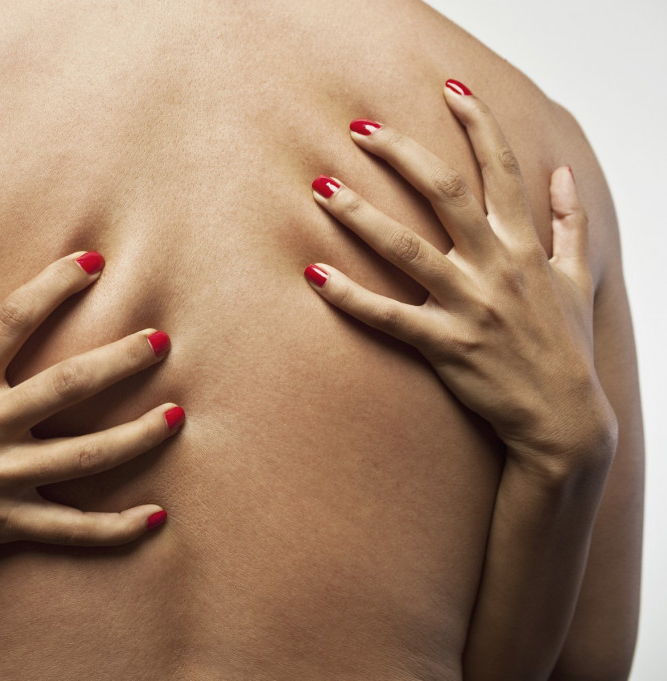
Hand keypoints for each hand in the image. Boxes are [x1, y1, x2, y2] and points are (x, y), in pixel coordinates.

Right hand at [0, 244, 180, 603]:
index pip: (11, 322)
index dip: (53, 287)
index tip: (94, 262)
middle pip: (64, 388)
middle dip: (118, 362)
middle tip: (162, 341)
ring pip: (81, 460)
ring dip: (134, 438)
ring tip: (177, 416)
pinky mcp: (4, 525)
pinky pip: (69, 529)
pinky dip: (114, 529)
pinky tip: (157, 517)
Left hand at [303, 81, 615, 473]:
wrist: (564, 419)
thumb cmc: (565, 346)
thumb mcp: (577, 280)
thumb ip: (572, 224)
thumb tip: (565, 175)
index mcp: (525, 244)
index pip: (503, 168)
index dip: (479, 122)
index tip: (450, 88)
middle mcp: (497, 265)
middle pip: (445, 191)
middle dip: (401, 153)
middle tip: (359, 128)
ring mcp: (470, 305)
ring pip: (406, 246)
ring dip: (359, 213)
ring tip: (319, 187)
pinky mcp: (446, 344)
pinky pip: (388, 315)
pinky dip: (349, 296)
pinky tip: (313, 273)